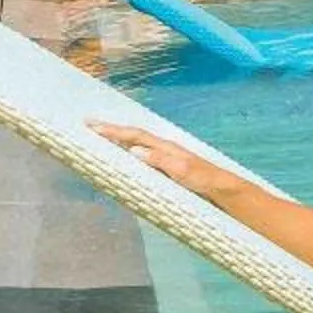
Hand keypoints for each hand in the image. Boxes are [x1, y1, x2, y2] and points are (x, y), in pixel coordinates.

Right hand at [89, 121, 236, 199]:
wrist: (223, 189)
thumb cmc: (205, 181)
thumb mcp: (183, 171)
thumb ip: (160, 160)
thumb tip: (134, 150)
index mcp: (166, 147)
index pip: (135, 136)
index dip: (114, 131)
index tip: (92, 126)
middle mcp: (165, 148)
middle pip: (134, 135)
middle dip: (111, 130)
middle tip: (89, 123)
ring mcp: (166, 156)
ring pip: (138, 142)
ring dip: (119, 138)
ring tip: (100, 134)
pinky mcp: (168, 166)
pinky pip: (143, 153)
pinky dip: (129, 149)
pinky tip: (124, 153)